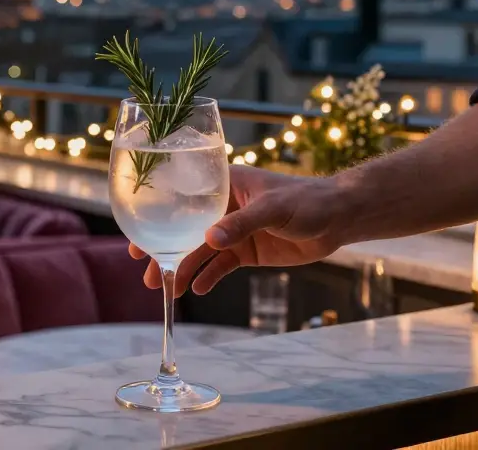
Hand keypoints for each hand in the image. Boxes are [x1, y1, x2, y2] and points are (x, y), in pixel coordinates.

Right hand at [131, 165, 347, 295]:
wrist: (338, 218)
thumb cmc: (307, 199)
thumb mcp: (273, 208)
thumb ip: (241, 223)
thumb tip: (209, 240)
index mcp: (225, 186)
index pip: (184, 201)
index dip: (159, 218)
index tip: (139, 237)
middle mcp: (224, 208)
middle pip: (187, 231)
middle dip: (166, 252)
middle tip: (147, 274)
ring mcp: (235, 231)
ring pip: (202, 252)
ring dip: (185, 270)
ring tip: (168, 290)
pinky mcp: (248, 251)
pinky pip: (222, 265)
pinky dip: (210, 277)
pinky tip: (198, 290)